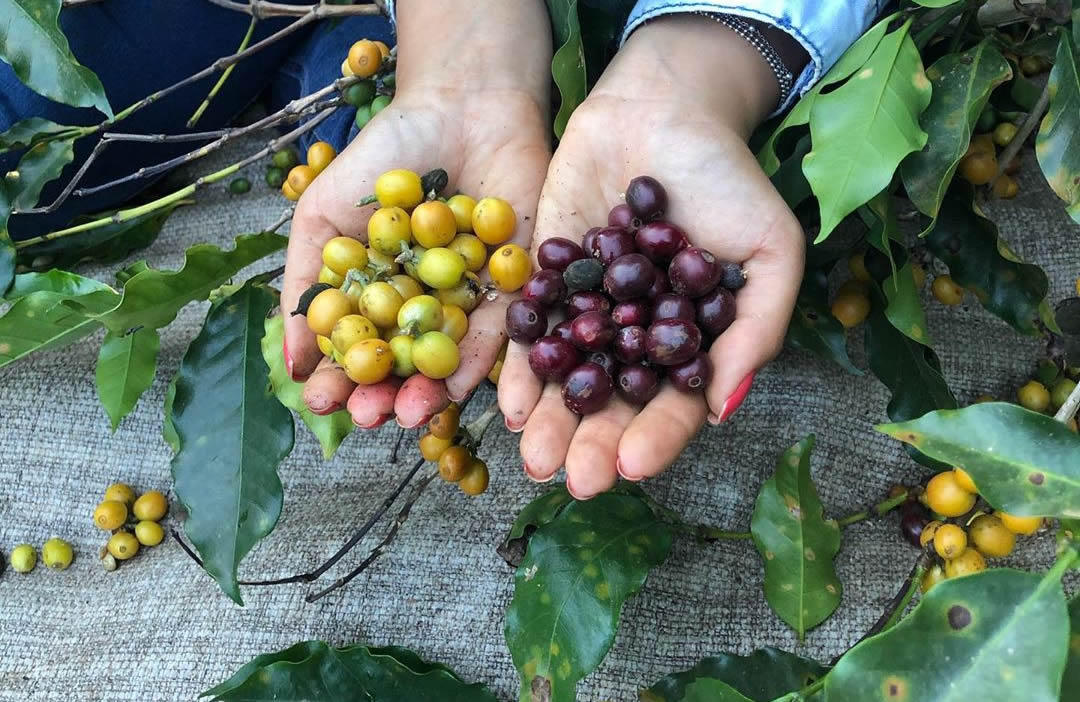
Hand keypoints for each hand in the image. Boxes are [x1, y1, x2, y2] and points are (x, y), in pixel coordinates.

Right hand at [282, 0, 550, 427]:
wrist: (461, 106)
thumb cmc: (385, 155)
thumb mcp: (324, 214)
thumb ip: (306, 280)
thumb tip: (289, 360)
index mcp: (379, 294)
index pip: (357, 347)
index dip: (338, 376)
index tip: (320, 399)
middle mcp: (424, 305)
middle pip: (403, 362)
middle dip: (384, 395)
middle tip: (367, 417)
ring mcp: (469, 299)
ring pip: (448, 357)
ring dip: (428, 391)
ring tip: (408, 415)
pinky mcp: (514, 286)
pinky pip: (499, 331)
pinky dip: (478, 359)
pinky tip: (455, 387)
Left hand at [498, 16, 805, 497]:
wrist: (662, 108)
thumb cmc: (728, 179)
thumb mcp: (770, 250)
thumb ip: (756, 328)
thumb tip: (723, 406)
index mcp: (690, 342)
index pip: (675, 403)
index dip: (657, 437)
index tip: (633, 466)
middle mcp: (635, 338)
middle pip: (613, 402)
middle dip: (594, 444)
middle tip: (574, 478)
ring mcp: (588, 312)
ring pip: (568, 378)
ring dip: (550, 421)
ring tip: (535, 457)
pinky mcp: (546, 282)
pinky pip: (530, 333)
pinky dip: (519, 367)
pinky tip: (507, 403)